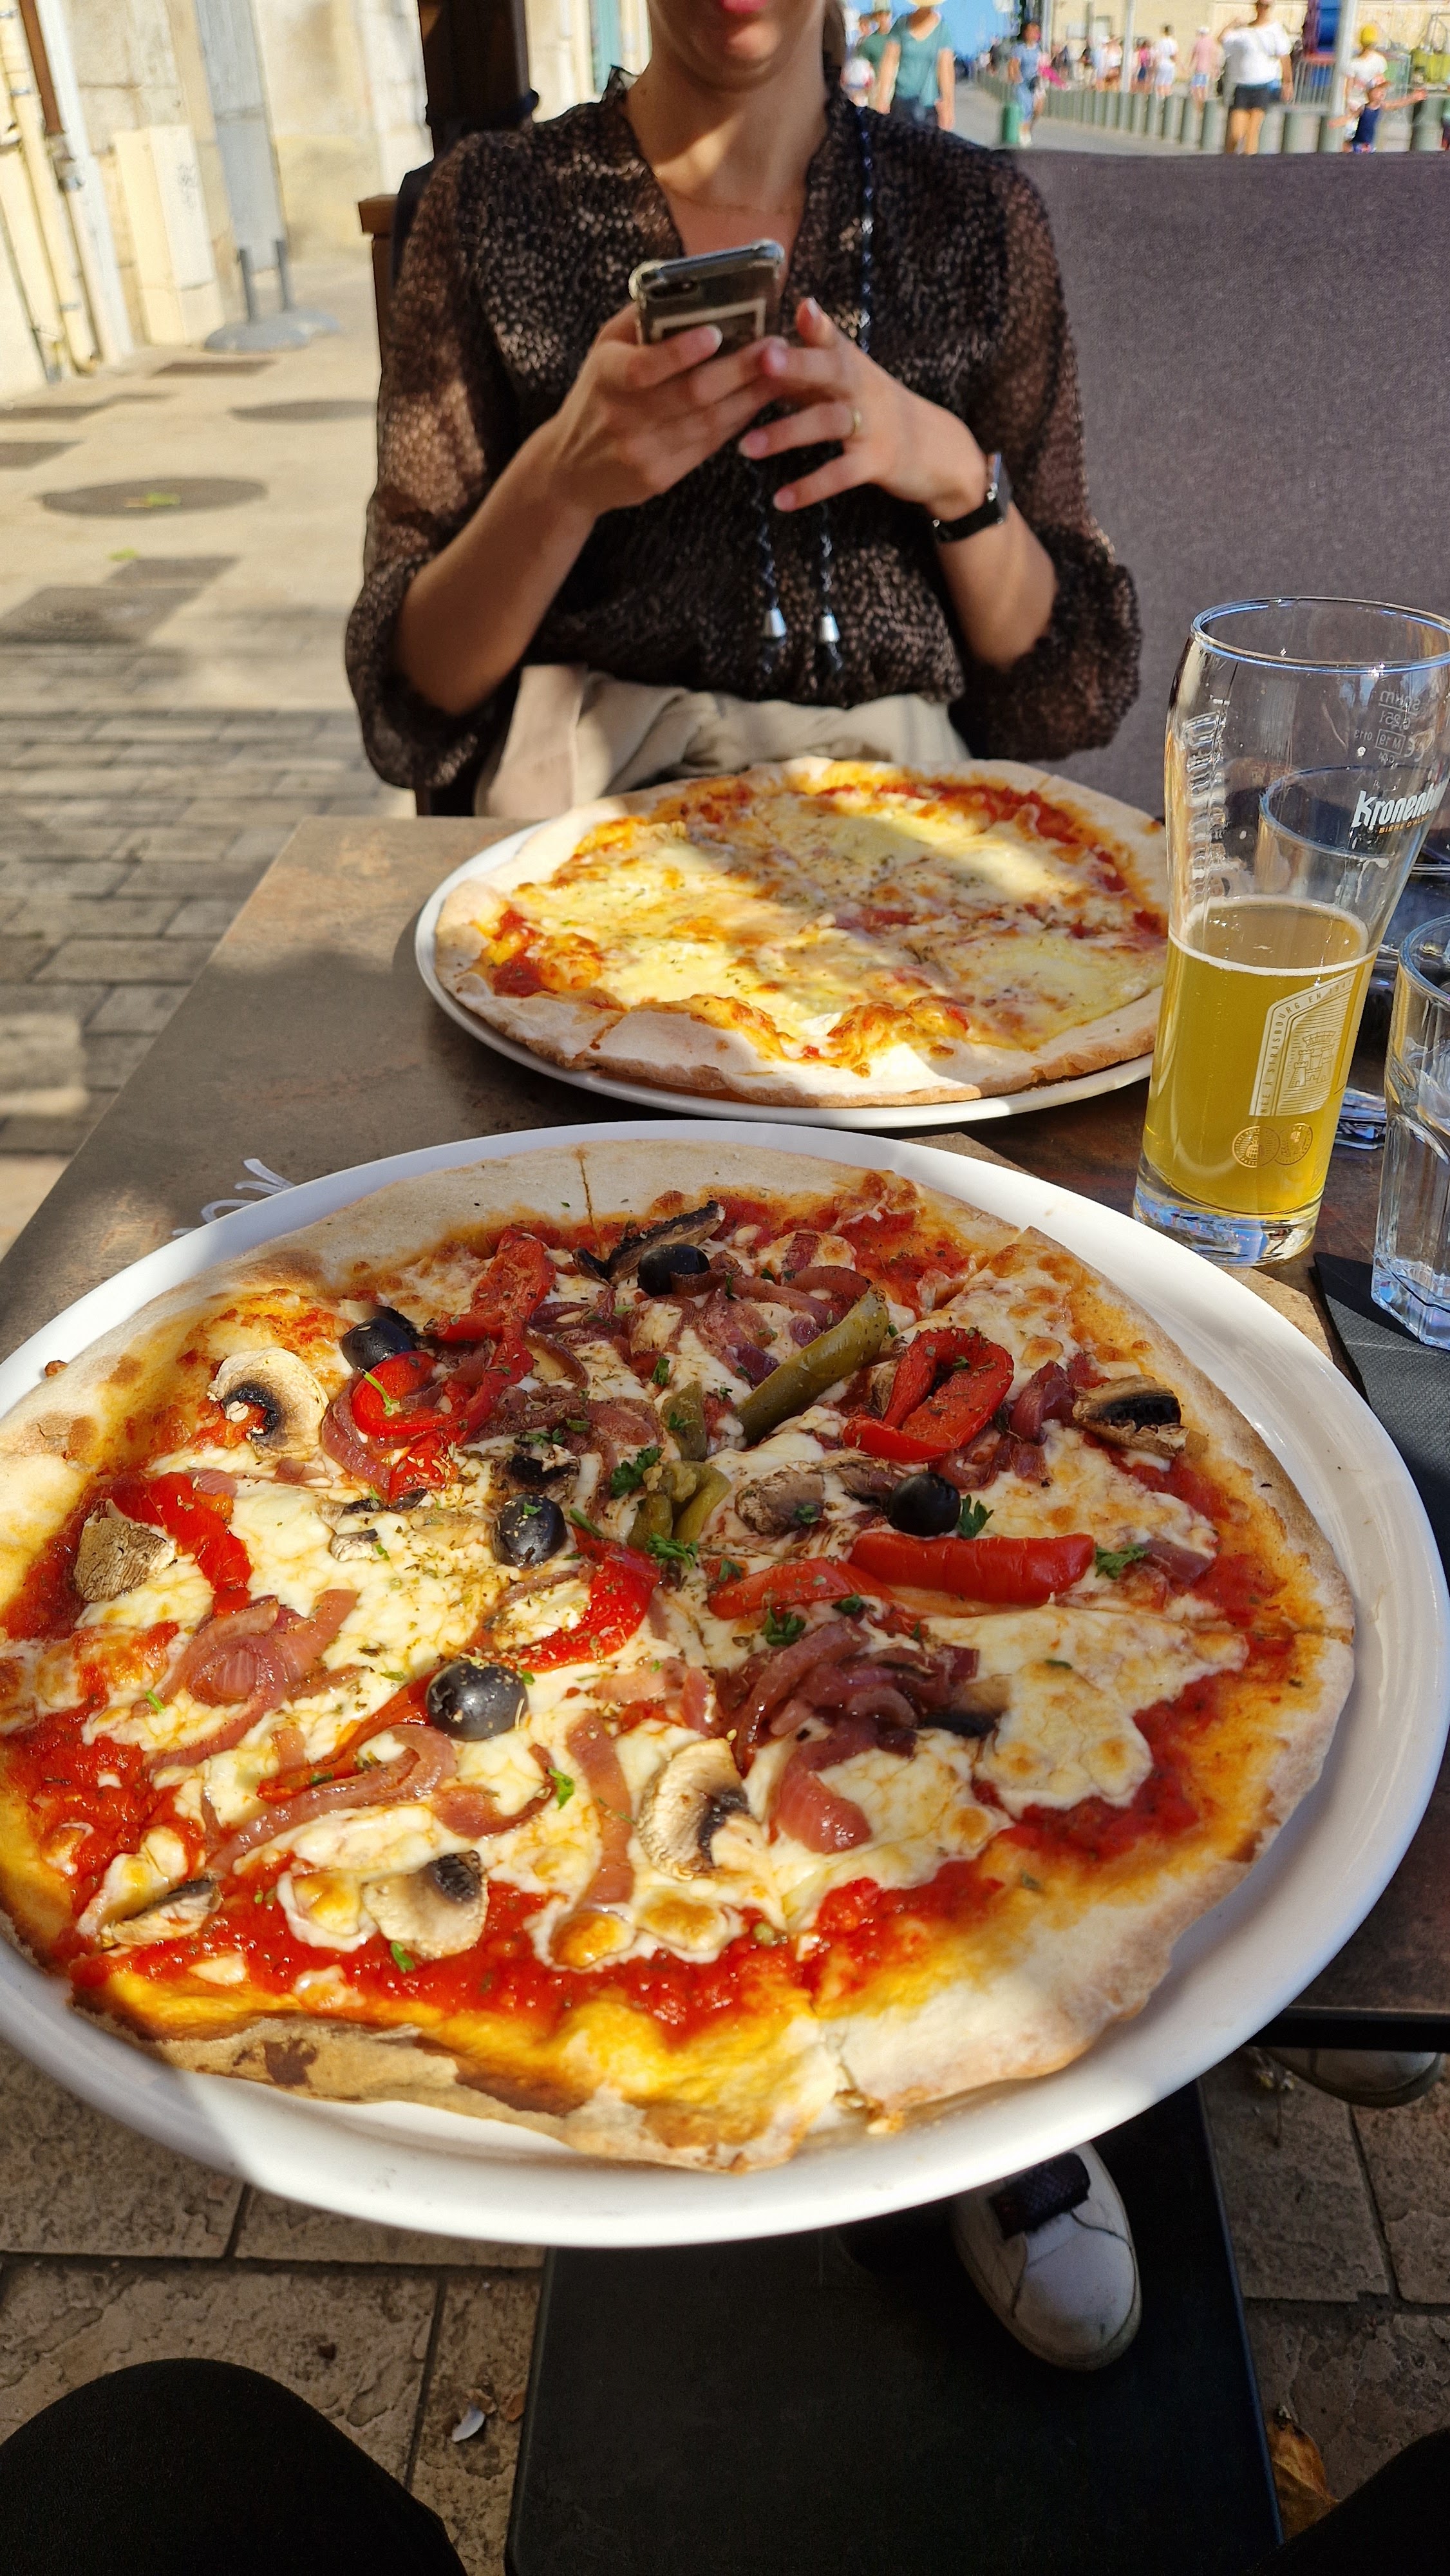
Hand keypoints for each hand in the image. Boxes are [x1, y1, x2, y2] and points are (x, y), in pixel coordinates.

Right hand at [538, 306, 775, 521]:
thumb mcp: (603, 351)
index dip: (681, 351)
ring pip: (709, 422)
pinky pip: (709, 446)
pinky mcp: (660, 478)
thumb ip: (639, 320)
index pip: (644, 366)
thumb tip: (686, 284)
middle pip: (691, 394)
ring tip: (782, 370)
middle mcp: (622, 417)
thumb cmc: (596, 396)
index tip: (716, 332)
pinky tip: (759, 400)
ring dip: (751, 396)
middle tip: (776, 347)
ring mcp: (643, 452)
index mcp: (605, 376)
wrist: (570, 471)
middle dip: (740, 369)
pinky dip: (738, 421)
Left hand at [736, 298, 989, 522]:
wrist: (936, 448)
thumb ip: (806, 363)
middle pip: (831, 369)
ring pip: (829, 422)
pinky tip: (780, 500)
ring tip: (746, 447)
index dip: (816, 323)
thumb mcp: (845, 379)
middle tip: (763, 359)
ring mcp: (872, 424)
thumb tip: (760, 345)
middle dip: (797, 363)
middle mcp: (862, 386)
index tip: (802, 306)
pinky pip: (841, 474)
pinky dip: (810, 488)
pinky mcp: (877, 461)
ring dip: (786, 433)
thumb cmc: (874, 408)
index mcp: (850, 364)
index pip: (831, 338)